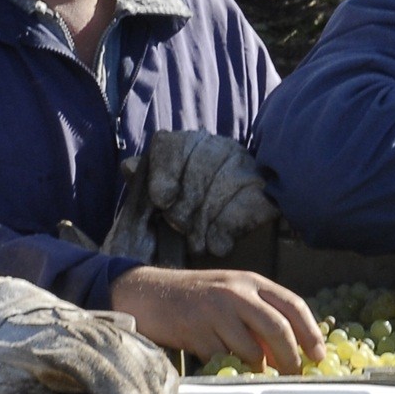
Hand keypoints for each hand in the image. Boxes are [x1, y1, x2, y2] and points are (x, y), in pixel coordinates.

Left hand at [0, 278, 185, 393]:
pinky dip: (163, 386)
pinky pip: (151, 358)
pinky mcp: (123, 335)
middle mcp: (89, 332)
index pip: (94, 366)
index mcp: (54, 342)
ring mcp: (110, 330)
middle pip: (131, 370)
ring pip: (147, 364)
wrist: (3, 316)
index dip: (119, 391)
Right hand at [111, 266, 323, 370]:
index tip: (318, 355)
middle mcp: (236, 293)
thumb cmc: (197, 296)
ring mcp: (216, 312)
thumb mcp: (232, 292)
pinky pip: (224, 360)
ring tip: (262, 376)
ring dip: (261, 369)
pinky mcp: (197, 333)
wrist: (151, 294)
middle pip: (278, 329)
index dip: (310, 332)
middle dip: (291, 357)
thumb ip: (260, 313)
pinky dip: (233, 370)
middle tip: (294, 374)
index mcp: (251, 281)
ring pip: (252, 350)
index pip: (292, 305)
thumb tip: (290, 349)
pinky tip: (232, 370)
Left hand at [136, 130, 280, 256]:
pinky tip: (218, 243)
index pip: (170, 144)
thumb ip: (144, 184)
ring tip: (196, 244)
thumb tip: (128, 166)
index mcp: (188, 144)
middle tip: (179, 229)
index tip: (161, 201)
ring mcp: (246, 167)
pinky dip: (227, 228)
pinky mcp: (266, 192)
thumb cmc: (189, 221)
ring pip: (224, 184)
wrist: (237, 249)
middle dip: (185, 205)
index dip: (164, 173)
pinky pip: (246, 204)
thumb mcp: (160, 204)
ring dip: (205, 222)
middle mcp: (218, 148)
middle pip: (199, 166)